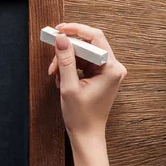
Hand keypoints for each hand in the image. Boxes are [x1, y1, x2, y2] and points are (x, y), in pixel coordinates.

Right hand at [47, 23, 126, 145]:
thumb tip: (61, 39)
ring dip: (66, 60)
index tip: (59, 29)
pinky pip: (84, 63)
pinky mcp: (100, 76)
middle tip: (52, 53)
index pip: (95, 38)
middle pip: (88, 45)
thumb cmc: (82, 117)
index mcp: (111, 69)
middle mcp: (113, 68)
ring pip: (83, 54)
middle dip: (67, 50)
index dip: (75, 30)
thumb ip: (65, 60)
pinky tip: (62, 79)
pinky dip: (70, 68)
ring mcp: (107, 72)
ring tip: (55, 74)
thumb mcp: (69, 87)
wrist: (87, 136)